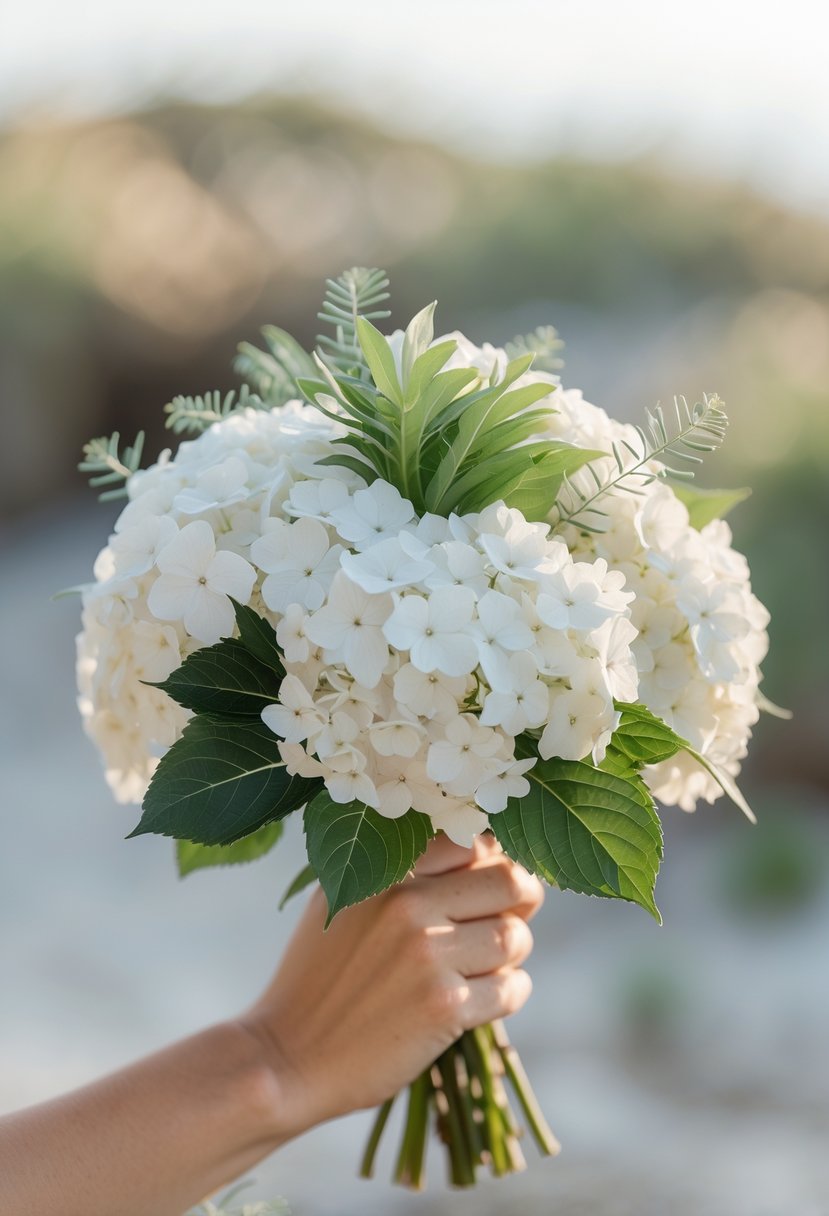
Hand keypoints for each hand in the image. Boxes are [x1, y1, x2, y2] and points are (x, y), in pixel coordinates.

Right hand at [240, 832, 543, 1136]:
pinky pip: (512, 988)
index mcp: (386, 868)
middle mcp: (408, 903)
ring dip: (512, 955)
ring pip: (516, 937)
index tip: (490, 882)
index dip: (495, 860)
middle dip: (522, 901)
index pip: (475, 840)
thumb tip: (478, 845)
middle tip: (508, 918)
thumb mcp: (343, 897)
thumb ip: (400, 867)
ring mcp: (428, 954)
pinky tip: (477, 1001)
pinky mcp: (444, 1007)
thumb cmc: (321, 975)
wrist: (287, 1056)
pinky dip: (508, 994)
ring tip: (483, 966)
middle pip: (511, 881)